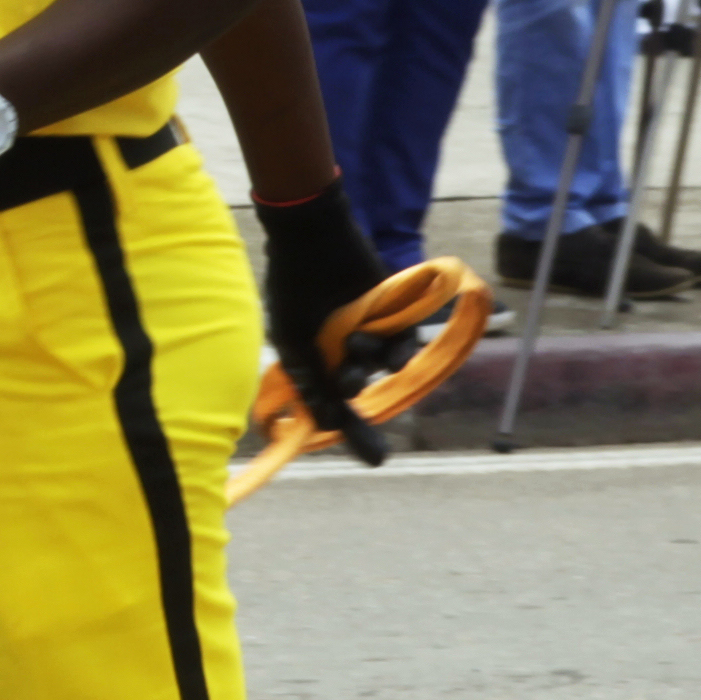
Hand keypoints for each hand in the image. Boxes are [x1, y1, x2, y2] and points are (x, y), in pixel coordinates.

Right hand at [252, 175, 397, 459]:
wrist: (314, 241)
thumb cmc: (294, 291)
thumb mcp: (294, 345)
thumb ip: (314, 387)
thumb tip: (329, 428)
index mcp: (314, 361)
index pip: (335, 406)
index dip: (354, 432)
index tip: (375, 459)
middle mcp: (343, 352)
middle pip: (363, 391)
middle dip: (358, 393)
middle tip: (349, 381)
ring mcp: (369, 333)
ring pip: (384, 366)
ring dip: (373, 362)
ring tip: (356, 340)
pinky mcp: (392, 314)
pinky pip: (406, 343)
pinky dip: (399, 349)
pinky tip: (385, 341)